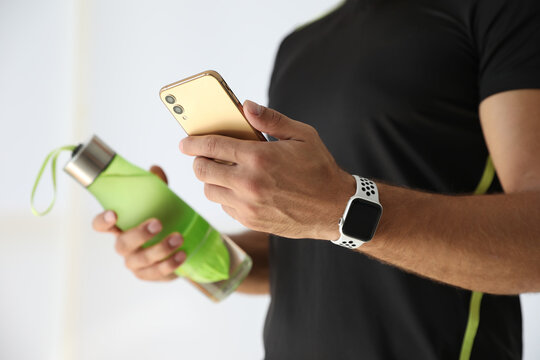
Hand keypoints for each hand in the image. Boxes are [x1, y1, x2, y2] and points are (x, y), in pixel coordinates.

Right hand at [92, 166, 185, 280]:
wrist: (180, 244)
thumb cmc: (162, 218)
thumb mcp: (161, 201)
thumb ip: (157, 186)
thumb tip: (155, 169)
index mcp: (120, 226)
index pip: (100, 225)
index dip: (102, 221)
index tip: (113, 214)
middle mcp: (123, 246)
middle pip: (122, 244)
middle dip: (139, 234)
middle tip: (158, 223)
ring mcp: (135, 263)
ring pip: (142, 260)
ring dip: (161, 249)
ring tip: (180, 238)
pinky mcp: (149, 274)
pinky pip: (157, 273)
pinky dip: (170, 264)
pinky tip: (182, 254)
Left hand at [180, 100, 355, 239]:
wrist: (335, 208)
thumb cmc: (319, 169)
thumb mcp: (302, 135)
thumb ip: (271, 120)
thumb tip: (245, 107)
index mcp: (259, 157)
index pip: (212, 146)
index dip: (193, 142)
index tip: (185, 142)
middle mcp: (248, 183)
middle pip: (203, 170)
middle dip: (198, 160)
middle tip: (204, 156)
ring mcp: (248, 205)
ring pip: (210, 191)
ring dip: (211, 179)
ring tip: (223, 172)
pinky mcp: (251, 220)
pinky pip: (224, 206)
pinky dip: (224, 196)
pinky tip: (238, 189)